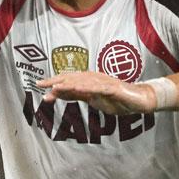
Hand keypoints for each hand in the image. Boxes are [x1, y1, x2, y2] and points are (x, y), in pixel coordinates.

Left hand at [37, 71, 155, 114]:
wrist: (139, 100)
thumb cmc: (116, 99)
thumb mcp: (92, 99)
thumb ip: (76, 95)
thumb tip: (57, 94)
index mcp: (88, 81)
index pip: (68, 81)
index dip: (53, 82)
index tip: (38, 85)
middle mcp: (94, 78)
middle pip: (72, 77)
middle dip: (55, 80)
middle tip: (40, 83)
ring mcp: (104, 82)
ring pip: (83, 81)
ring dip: (68, 83)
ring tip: (54, 86)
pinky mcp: (113, 88)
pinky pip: (98, 88)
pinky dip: (87, 87)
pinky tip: (77, 89)